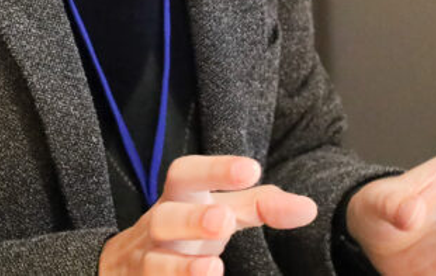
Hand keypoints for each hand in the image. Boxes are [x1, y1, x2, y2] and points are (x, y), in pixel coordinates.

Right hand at [98, 154, 316, 275]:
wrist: (126, 264)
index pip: (187, 173)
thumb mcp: (222, 210)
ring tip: (213, 268)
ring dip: (181, 268)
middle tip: (223, 221)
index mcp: (177, 197)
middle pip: (164, 218)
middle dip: (192, 220)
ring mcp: (144, 262)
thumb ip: (262, 205)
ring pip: (154, 264)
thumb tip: (309, 209)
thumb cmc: (188, 229)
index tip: (251, 169)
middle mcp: (156, 227)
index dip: (215, 170)